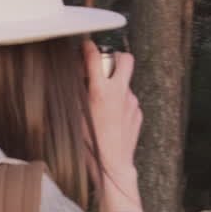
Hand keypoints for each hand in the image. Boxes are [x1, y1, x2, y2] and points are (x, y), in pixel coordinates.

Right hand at [83, 39, 143, 211]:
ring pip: (125, 82)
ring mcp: (132, 102)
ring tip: (102, 102)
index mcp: (100, 91)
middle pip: (124, 59)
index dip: (88, 47)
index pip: (95, 56)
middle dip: (114, 57)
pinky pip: (128, 100)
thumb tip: (72, 78)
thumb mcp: (75, 115)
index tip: (85, 46)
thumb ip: (75, 92)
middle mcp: (120, 93)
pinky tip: (111, 117)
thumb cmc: (90, 145)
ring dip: (115, 85)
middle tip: (104, 65)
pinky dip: (120, 103)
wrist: (112, 165)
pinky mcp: (138, 112)